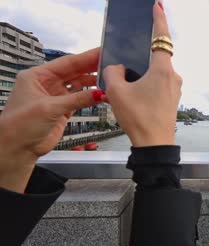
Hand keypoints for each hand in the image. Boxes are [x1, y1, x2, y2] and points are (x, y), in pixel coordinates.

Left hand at [0, 48, 103, 192]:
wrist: (17, 149)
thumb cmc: (21, 125)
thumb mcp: (50, 107)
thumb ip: (77, 99)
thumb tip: (100, 93)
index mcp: (37, 76)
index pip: (66, 63)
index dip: (85, 57)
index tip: (102, 52)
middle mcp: (46, 84)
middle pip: (74, 72)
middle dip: (91, 68)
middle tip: (111, 63)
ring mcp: (55, 97)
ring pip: (78, 85)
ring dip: (92, 83)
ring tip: (109, 79)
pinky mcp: (62, 110)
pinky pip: (80, 100)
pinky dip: (90, 97)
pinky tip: (102, 94)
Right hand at [102, 3, 181, 146]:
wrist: (154, 144)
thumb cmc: (138, 118)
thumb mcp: (116, 91)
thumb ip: (113, 72)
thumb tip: (118, 68)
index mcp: (162, 69)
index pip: (161, 37)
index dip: (159, 20)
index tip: (158, 7)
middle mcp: (173, 75)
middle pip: (157, 57)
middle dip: (142, 55)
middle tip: (128, 58)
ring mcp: (175, 88)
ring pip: (157, 72)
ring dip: (143, 73)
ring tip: (127, 84)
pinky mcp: (173, 98)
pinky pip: (159, 83)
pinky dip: (148, 83)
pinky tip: (135, 93)